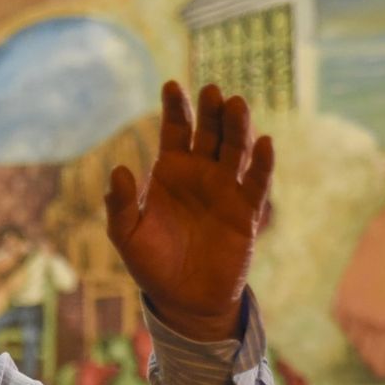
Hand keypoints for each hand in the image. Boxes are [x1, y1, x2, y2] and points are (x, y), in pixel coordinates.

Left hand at [105, 81, 273, 341]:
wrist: (183, 299)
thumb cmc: (152, 264)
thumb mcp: (127, 236)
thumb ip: (121, 205)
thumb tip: (119, 170)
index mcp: (171, 171)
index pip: (175, 130)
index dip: (175, 107)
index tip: (172, 85)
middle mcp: (201, 173)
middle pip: (209, 132)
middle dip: (211, 111)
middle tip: (212, 91)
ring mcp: (226, 189)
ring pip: (235, 150)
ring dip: (237, 128)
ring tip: (236, 105)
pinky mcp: (246, 212)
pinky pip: (257, 183)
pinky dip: (262, 164)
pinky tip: (265, 143)